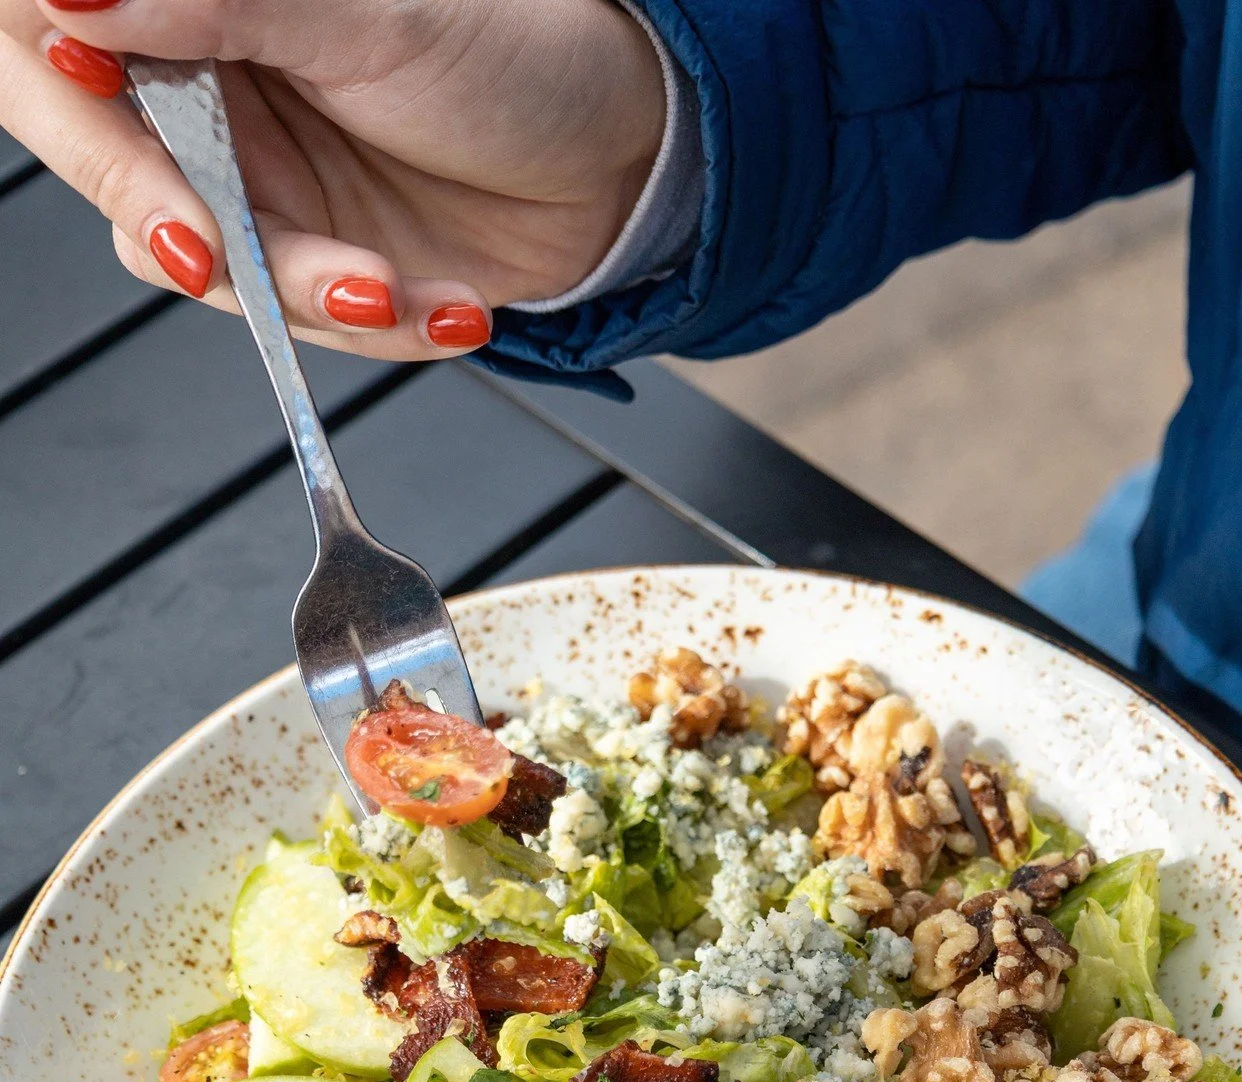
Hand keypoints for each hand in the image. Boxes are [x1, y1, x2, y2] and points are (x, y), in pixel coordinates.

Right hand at [0, 0, 665, 357]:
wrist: (620, 160)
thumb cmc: (516, 53)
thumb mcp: (368, 15)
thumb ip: (216, 1)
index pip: (58, 39)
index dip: (66, 87)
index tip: (92, 84)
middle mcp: (208, 86)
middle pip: (110, 162)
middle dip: (171, 218)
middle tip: (216, 250)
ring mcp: (257, 183)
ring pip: (205, 263)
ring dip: (303, 292)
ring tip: (391, 285)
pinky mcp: (311, 265)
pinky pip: (297, 322)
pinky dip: (372, 327)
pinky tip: (443, 305)